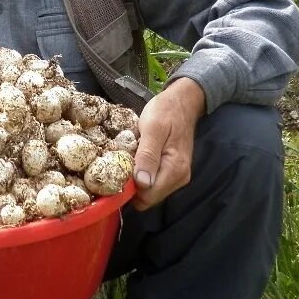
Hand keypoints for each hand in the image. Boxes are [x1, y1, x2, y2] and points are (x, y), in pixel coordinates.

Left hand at [130, 77, 205, 210]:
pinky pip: (153, 179)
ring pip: (149, 189)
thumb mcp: (153, 128)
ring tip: (129, 157)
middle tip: (120, 162)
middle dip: (131, 184)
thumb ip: (148, 155)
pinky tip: (136, 156)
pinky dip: (142, 171)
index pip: (147, 197)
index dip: (129, 189)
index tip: (115, 173)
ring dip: (136, 177)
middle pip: (148, 196)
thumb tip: (142, 183)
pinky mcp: (172, 170)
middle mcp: (179, 178)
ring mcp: (177, 175)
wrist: (182, 101)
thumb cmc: (166, 111)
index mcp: (174, 170)